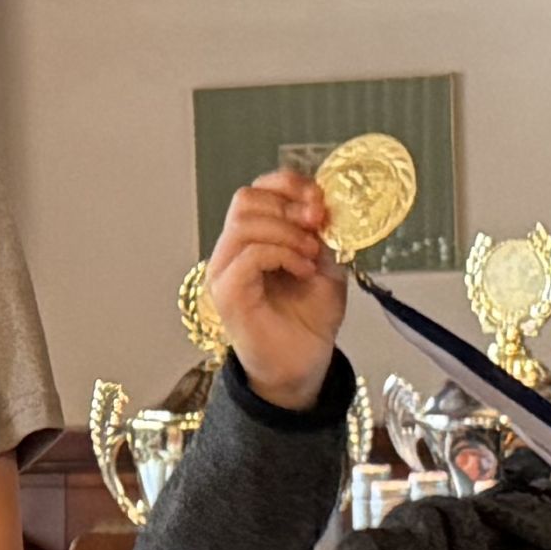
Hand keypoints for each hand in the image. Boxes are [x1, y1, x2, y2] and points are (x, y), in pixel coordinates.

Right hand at [203, 170, 344, 412]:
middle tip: (317, 225)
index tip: (320, 202)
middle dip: (287, 205)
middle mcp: (232, 250)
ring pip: (245, 224)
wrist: (303, 364)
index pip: (258, 190)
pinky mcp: (227, 293)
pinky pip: (248, 255)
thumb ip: (319, 233)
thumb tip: (318, 205)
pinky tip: (303, 270)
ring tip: (310, 255)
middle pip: (245, 199)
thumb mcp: (325, 264)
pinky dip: (281, 254)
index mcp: (253, 238)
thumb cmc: (310, 318)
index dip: (289, 185)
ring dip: (287, 233)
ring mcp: (225, 271)